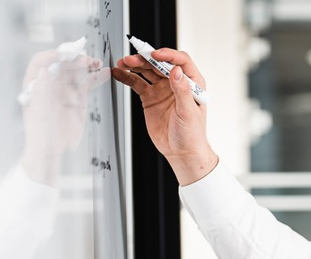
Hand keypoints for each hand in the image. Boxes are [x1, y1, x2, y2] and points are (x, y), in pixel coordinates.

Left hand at [20, 48, 109, 184]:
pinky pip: (88, 82)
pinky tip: (103, 72)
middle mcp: (50, 83)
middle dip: (74, 59)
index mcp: (36, 84)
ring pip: (76, 70)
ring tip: (96, 63)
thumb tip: (44, 70)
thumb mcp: (38, 112)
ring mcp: (65, 89)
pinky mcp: (78, 98)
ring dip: (86, 64)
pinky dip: (96, 76)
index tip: (64, 55)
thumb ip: (41, 90)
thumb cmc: (40, 133)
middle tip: (85, 60)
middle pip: (62, 63)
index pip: (42, 62)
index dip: (52, 56)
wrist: (51, 150)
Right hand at [112, 48, 218, 184]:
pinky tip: (118, 73)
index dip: (168, 55)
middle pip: (160, 64)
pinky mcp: (150, 97)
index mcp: (192, 83)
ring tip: (122, 63)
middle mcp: (176, 83)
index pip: (181, 61)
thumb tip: (176, 70)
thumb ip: (182, 90)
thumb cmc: (192, 134)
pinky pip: (137, 83)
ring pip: (147, 71)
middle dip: (145, 59)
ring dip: (135, 65)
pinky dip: (127, 77)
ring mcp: (162, 89)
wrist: (181, 151)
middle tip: (132, 59)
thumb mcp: (188, 112)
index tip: (155, 54)